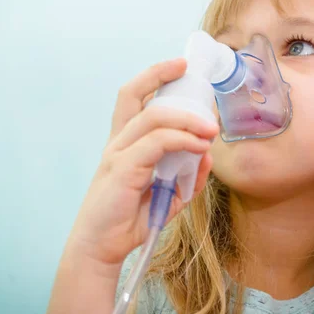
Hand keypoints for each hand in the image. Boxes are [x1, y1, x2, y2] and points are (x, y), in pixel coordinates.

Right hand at [68, 58, 217, 266]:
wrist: (102, 248)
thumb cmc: (129, 219)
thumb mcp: (167, 196)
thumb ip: (187, 176)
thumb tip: (207, 154)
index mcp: (124, 143)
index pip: (133, 98)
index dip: (153, 76)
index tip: (180, 65)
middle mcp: (118, 142)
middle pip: (134, 95)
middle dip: (162, 77)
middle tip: (195, 78)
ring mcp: (118, 153)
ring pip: (153, 118)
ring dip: (187, 118)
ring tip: (211, 129)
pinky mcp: (123, 169)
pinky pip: (156, 144)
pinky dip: (182, 140)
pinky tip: (200, 147)